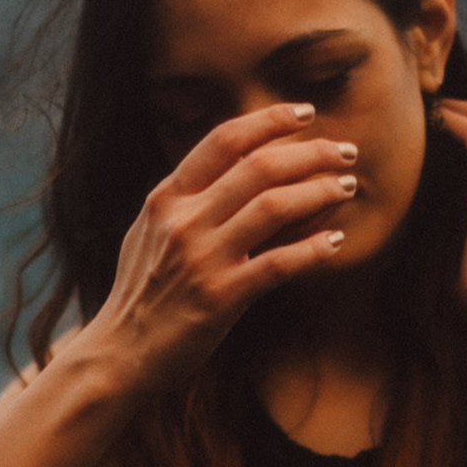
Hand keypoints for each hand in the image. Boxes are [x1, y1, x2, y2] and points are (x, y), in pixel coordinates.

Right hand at [84, 102, 358, 392]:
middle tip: (346, 152)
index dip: (270, 120)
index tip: (307, 112)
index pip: (224, 139)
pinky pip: (278, 264)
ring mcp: (201, 258)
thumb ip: (185, 200)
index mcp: (167, 198)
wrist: (119, 354)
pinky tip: (335, 242)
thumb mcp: (149, 233)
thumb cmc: (140, 294)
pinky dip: (313, 249)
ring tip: (347, 187)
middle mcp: (183, 220)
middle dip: (312, 153)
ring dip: (320, 192)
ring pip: (274, 207)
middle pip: (260, 167)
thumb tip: (230, 167)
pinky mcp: (220, 298)